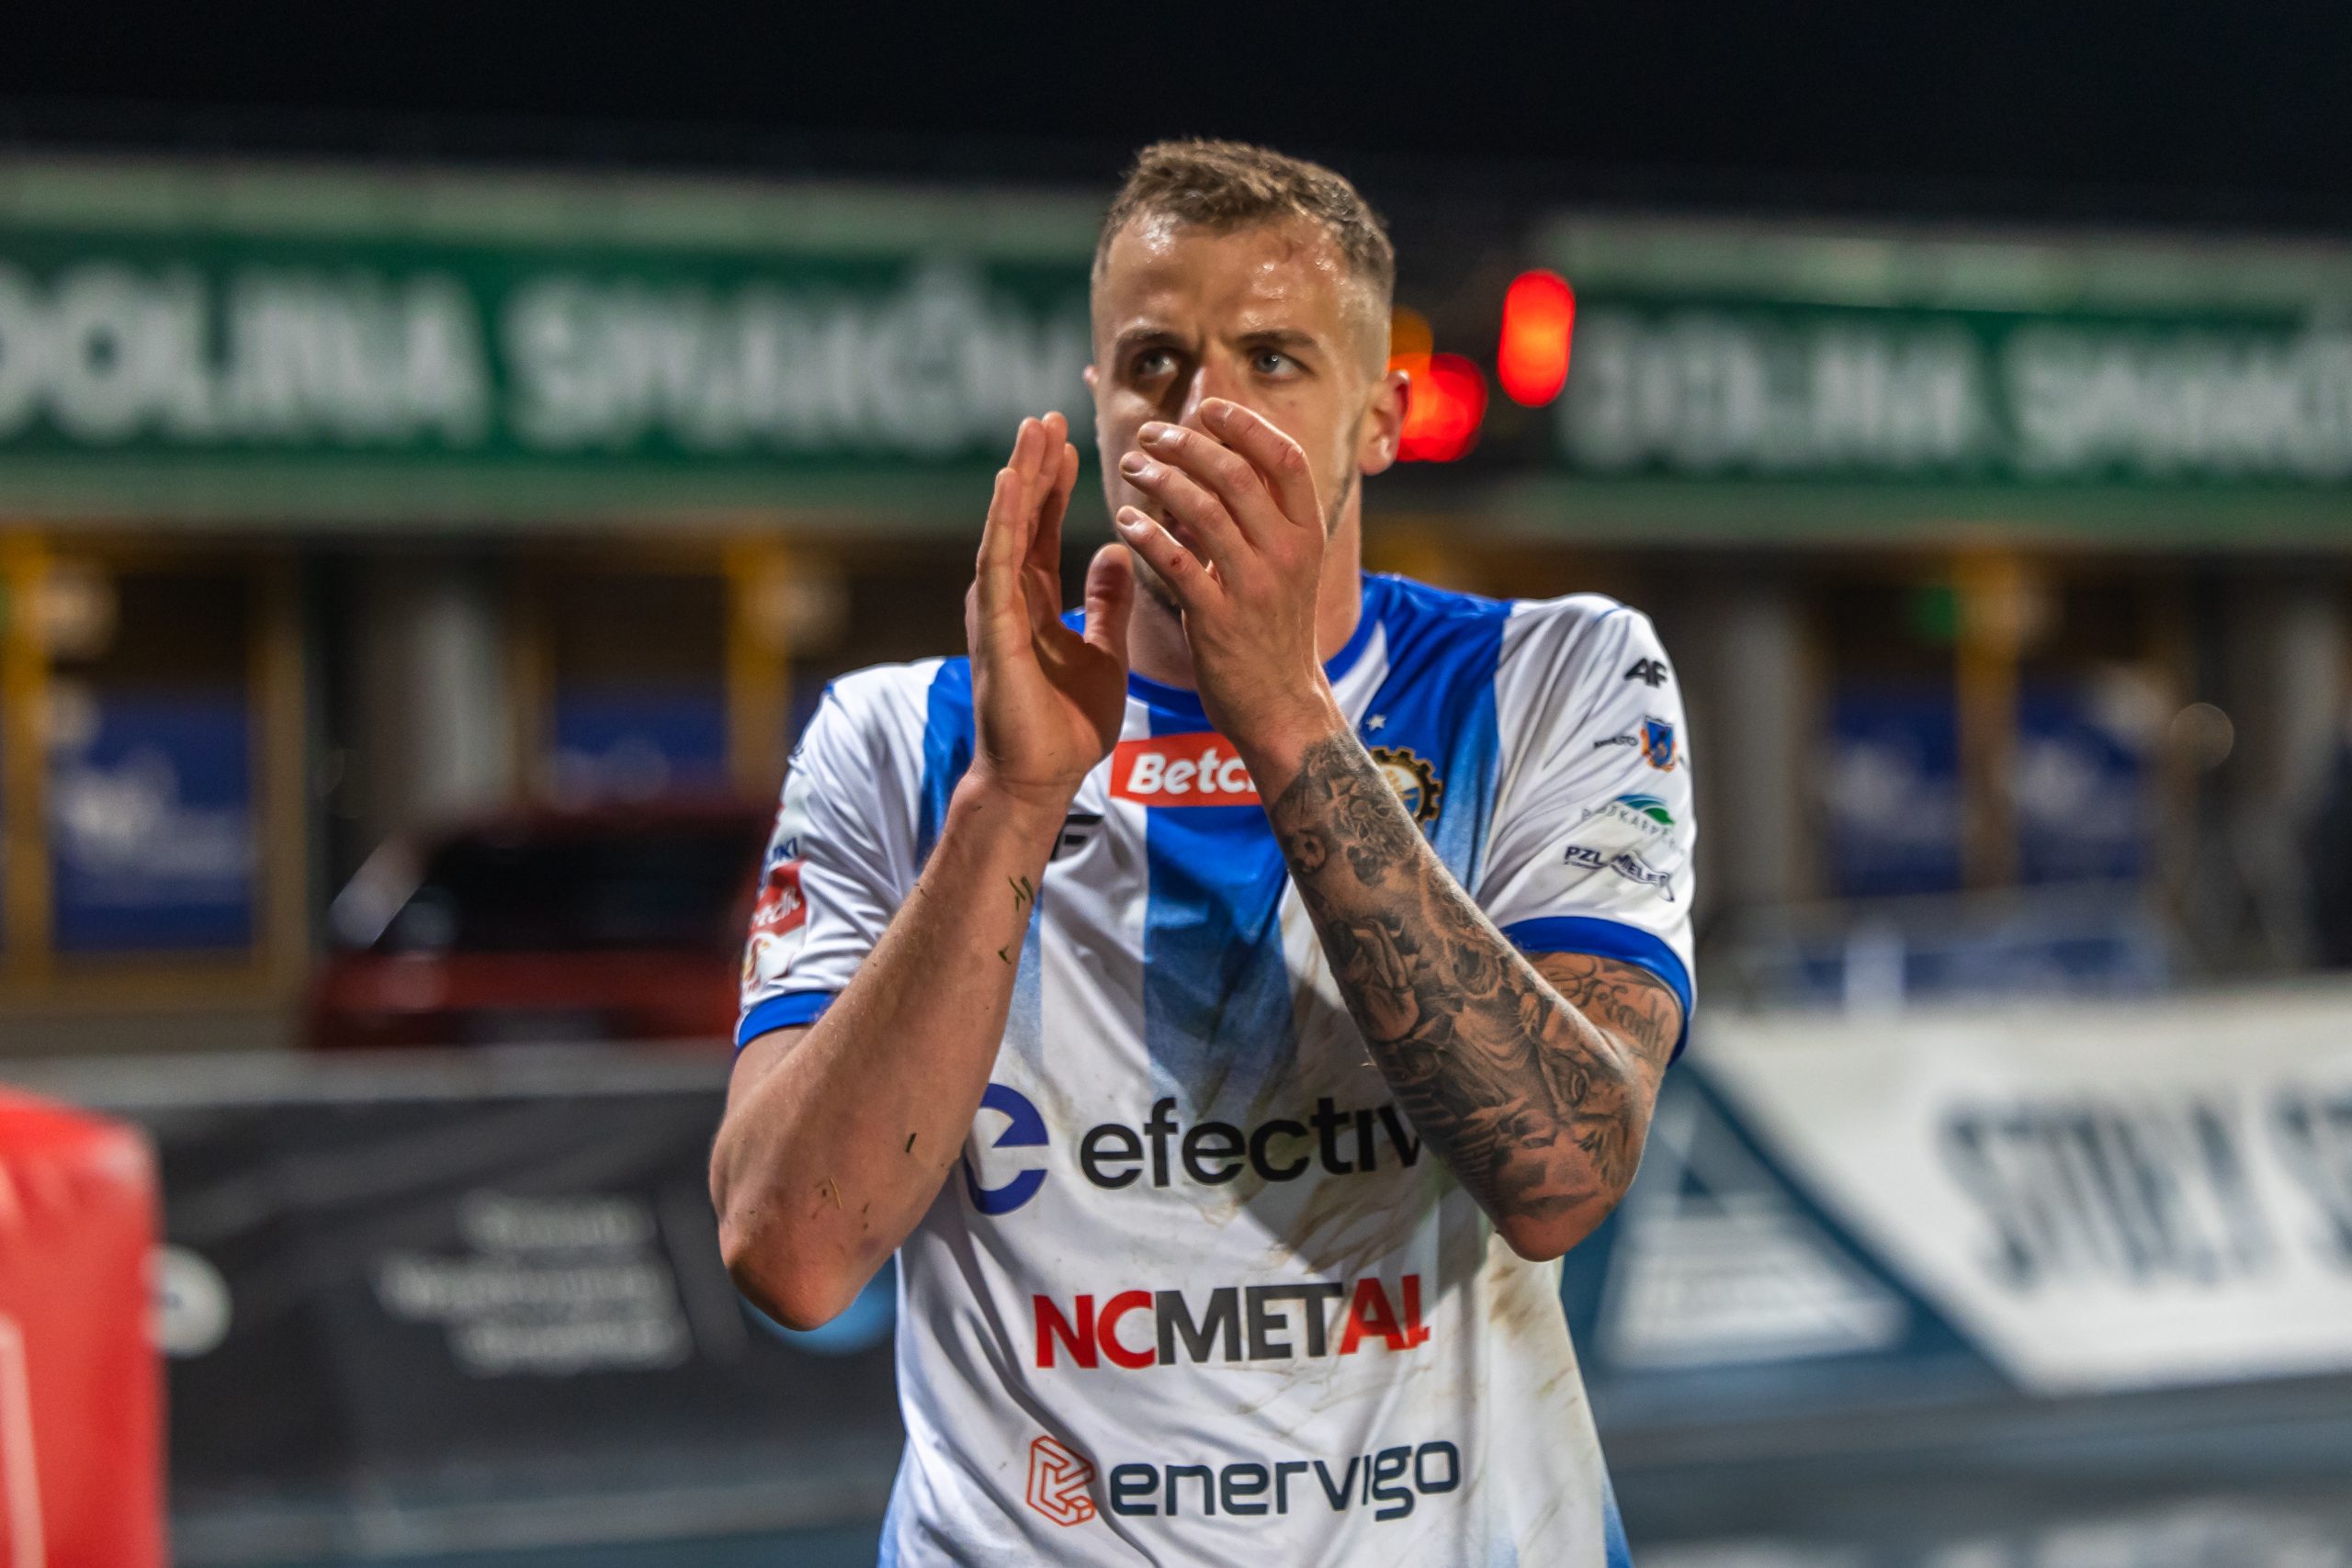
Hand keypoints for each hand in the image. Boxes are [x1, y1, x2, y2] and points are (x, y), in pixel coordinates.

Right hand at [965, 413, 1134, 811]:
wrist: (1042, 778)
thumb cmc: (1066, 724)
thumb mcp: (1102, 650)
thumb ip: (1105, 603)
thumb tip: (1114, 552)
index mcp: (1031, 601)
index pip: (1038, 528)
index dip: (1052, 484)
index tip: (1066, 439)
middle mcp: (1007, 597)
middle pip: (1018, 517)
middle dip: (1034, 465)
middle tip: (1048, 415)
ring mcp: (996, 610)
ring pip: (1006, 527)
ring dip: (1020, 477)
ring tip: (1034, 430)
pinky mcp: (994, 628)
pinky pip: (999, 563)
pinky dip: (1005, 520)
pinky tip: (1015, 483)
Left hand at [1111, 399, 1346, 772]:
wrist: (1282, 706)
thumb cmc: (1275, 632)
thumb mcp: (1288, 568)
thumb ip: (1262, 519)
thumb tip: (1221, 464)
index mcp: (1308, 534)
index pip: (1286, 458)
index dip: (1246, 425)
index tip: (1207, 408)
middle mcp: (1288, 553)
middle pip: (1237, 474)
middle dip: (1189, 444)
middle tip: (1150, 434)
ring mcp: (1255, 587)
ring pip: (1203, 511)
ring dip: (1160, 480)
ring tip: (1130, 467)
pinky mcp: (1219, 620)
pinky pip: (1176, 563)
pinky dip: (1146, 534)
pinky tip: (1124, 520)